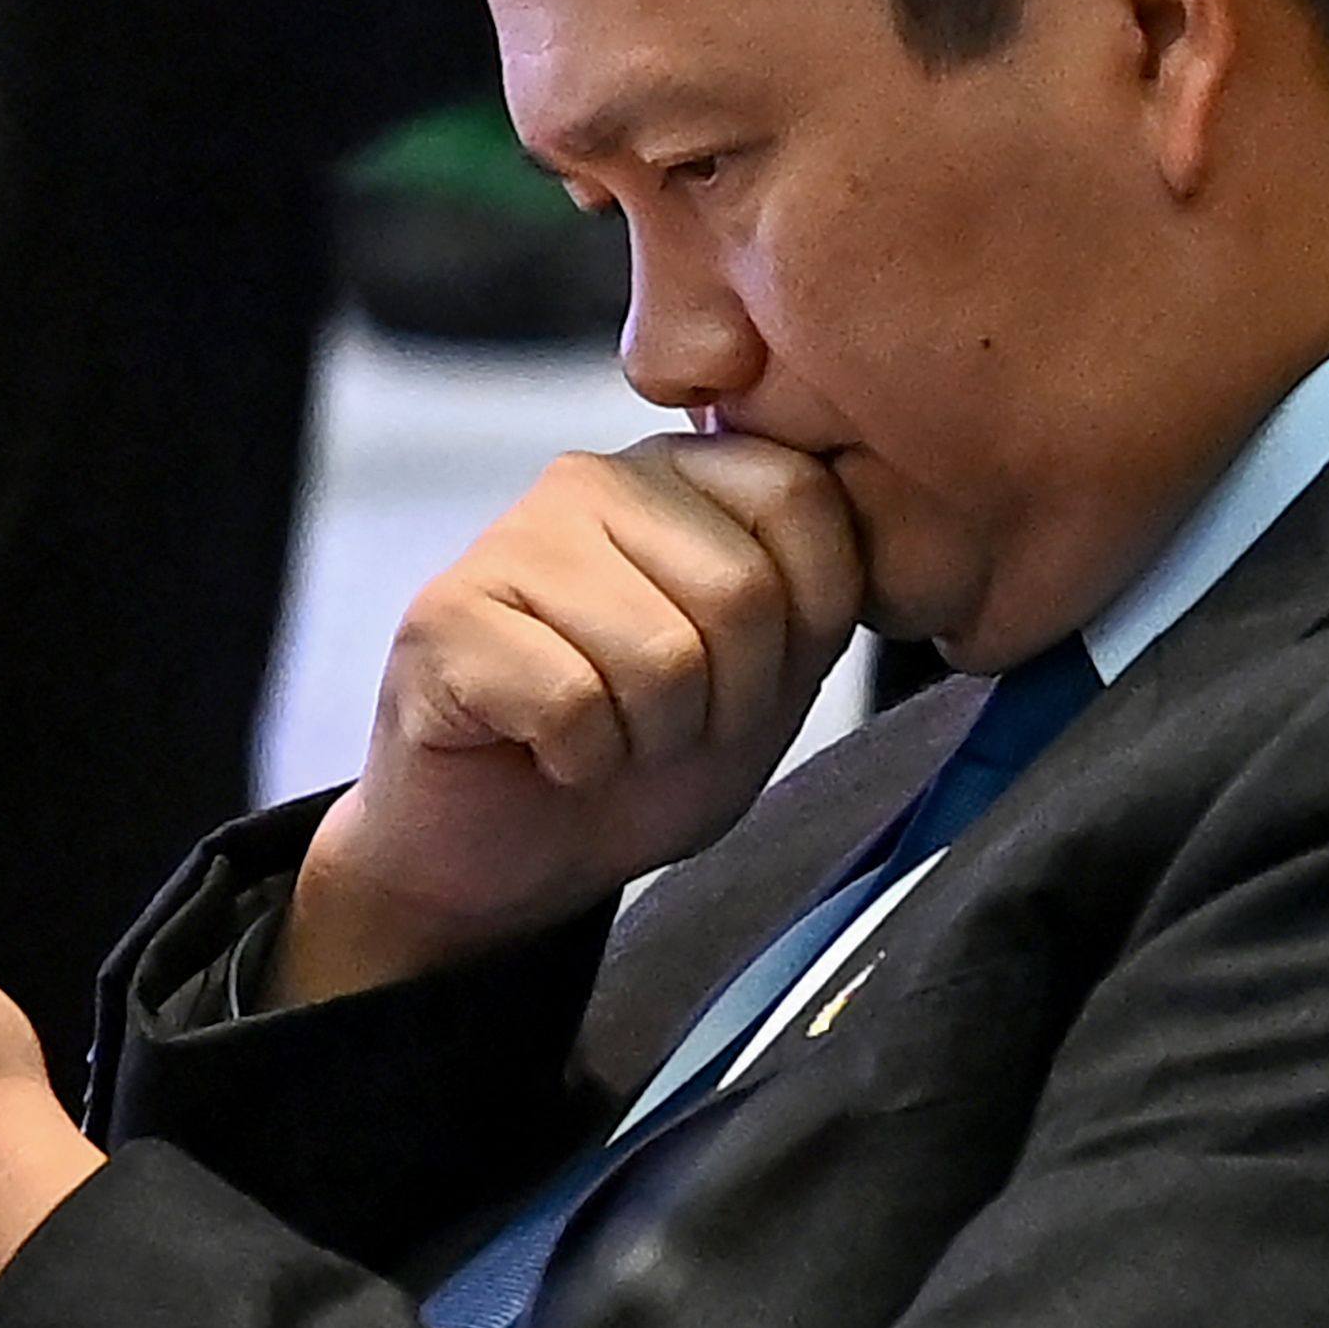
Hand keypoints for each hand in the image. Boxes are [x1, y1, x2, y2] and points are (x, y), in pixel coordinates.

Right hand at [277, 433, 863, 1004]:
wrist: (510, 851)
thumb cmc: (643, 753)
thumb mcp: (770, 677)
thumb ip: (816, 598)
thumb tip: (884, 528)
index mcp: (686, 476)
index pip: (805, 499)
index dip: (804, 626)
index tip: (749, 676)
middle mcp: (596, 481)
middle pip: (742, 588)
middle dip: (727, 701)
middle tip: (669, 726)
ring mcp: (510, 540)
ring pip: (660, 655)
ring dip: (649, 739)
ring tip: (608, 736)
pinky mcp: (444, 618)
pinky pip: (570, 703)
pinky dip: (578, 762)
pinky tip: (548, 751)